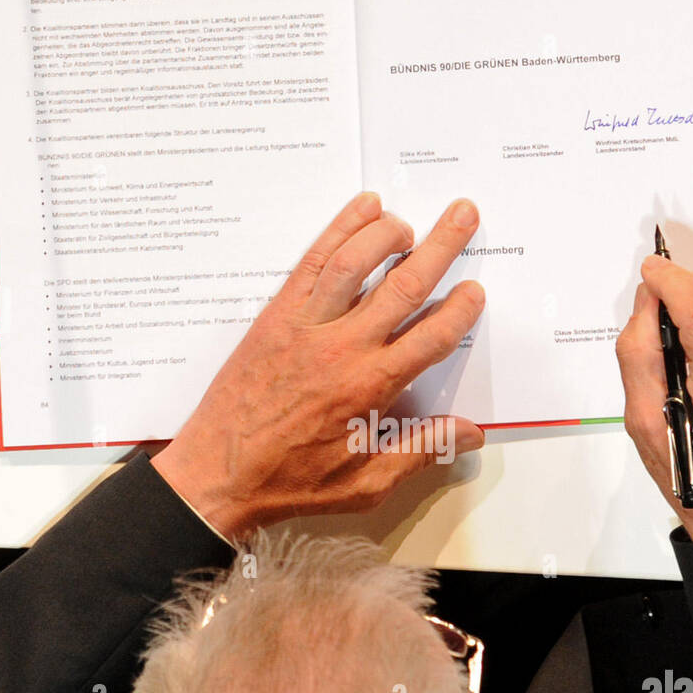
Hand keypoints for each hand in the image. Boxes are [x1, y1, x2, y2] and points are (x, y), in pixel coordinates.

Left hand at [151, 191, 484, 539]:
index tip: (474, 291)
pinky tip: (361, 210)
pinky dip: (339, 230)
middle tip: (463, 215)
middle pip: (404, 286)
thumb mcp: (365, 483)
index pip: (430, 337)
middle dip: (441, 247)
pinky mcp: (277, 314)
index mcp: (370, 387)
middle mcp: (343, 348)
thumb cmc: (290, 479)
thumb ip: (420, 450)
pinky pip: (312, 261)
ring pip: (355, 261)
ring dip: (388, 233)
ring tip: (410, 222)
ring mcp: (307, 325)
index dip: (459, 310)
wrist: (218, 473)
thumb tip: (469, 433)